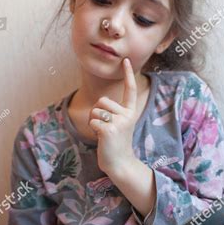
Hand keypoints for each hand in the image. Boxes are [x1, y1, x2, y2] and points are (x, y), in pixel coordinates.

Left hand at [88, 58, 137, 173]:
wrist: (120, 163)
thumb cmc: (115, 144)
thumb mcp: (117, 125)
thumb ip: (112, 113)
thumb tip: (99, 105)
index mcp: (130, 112)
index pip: (130, 90)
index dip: (128, 74)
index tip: (125, 60)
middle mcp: (127, 115)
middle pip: (102, 101)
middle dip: (97, 112)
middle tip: (105, 127)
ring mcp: (119, 122)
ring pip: (95, 110)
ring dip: (93, 120)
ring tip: (103, 132)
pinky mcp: (109, 129)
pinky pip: (93, 121)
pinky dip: (92, 129)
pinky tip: (101, 137)